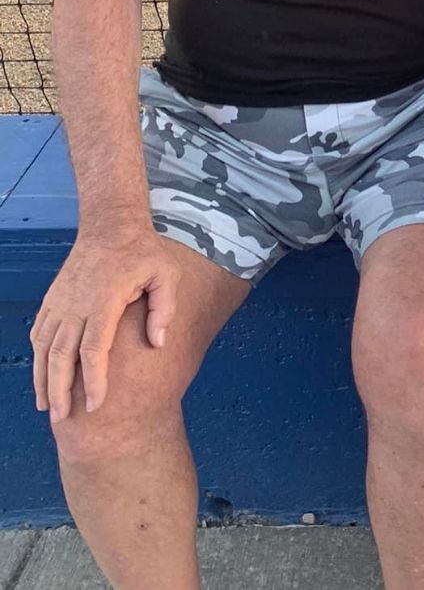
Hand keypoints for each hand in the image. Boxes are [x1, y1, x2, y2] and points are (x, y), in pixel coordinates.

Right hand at [31, 222, 179, 421]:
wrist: (111, 224)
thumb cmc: (143, 252)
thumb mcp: (165, 274)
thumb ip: (164, 309)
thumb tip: (157, 344)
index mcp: (105, 299)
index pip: (94, 349)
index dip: (93, 380)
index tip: (95, 405)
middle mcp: (76, 303)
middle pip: (61, 355)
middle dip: (60, 390)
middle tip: (63, 419)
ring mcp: (60, 301)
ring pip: (45, 348)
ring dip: (43, 379)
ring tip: (48, 407)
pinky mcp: (52, 299)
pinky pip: (40, 333)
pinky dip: (37, 357)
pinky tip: (41, 376)